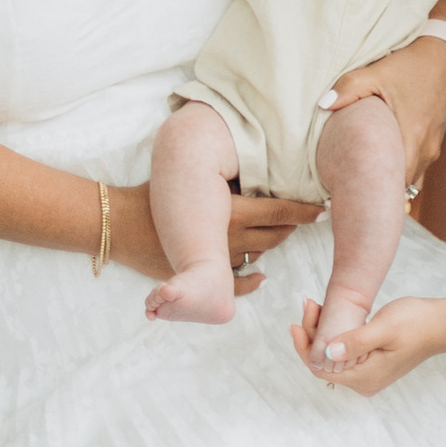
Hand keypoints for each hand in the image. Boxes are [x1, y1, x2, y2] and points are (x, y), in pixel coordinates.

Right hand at [105, 187, 309, 291]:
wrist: (123, 224)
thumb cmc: (156, 192)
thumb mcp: (195, 176)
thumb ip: (226, 173)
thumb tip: (254, 162)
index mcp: (232, 211)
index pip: (281, 211)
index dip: (305, 211)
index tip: (322, 209)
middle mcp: (232, 237)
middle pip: (276, 234)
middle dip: (292, 225)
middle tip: (305, 216)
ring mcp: (220, 260)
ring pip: (261, 253)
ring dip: (273, 243)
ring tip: (283, 232)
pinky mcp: (205, 276)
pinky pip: (240, 284)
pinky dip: (254, 280)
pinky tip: (261, 275)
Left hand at [294, 293, 445, 393]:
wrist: (441, 325)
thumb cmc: (415, 323)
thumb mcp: (383, 328)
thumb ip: (356, 342)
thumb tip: (328, 352)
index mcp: (364, 378)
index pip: (320, 368)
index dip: (304, 346)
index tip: (297, 320)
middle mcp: (364, 382)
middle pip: (323, 363)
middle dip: (312, 334)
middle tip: (310, 303)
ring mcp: (368, 375)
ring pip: (332, 357)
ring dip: (321, 332)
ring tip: (317, 305)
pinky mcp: (371, 365)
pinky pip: (343, 354)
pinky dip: (334, 335)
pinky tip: (329, 316)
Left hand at [325, 28, 445, 182]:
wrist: (444, 56)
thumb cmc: (410, 66)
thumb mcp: (377, 72)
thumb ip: (349, 88)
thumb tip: (323, 105)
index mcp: (413, 139)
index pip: (395, 185)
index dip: (374, 191)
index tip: (351, 192)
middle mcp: (427, 150)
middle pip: (402, 185)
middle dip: (379, 188)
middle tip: (352, 187)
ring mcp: (433, 147)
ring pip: (411, 176)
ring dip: (391, 177)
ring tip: (365, 174)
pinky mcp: (435, 141)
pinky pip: (417, 164)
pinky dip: (401, 165)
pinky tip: (382, 157)